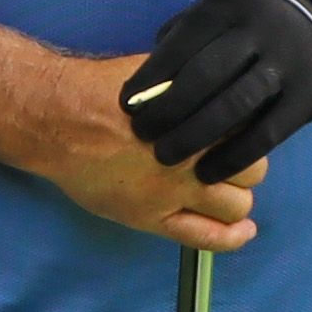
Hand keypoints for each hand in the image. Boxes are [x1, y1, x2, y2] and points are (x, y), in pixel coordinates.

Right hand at [40, 63, 265, 249]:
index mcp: (199, 118)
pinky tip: (243, 230)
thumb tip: (222, 79)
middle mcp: (194, 155)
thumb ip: (193, 86)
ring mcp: (175, 191)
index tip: (239, 134)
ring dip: (236, 198)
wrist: (59, 119)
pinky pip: (208, 238)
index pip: (251, 133)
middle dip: (246, 166)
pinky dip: (232, 237)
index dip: (250, 133)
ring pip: (237, 205)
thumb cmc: (101, 90)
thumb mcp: (158, 74)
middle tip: (229, 161)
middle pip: (252, 169)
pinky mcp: (154, 217)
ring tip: (221, 189)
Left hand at [121, 0, 311, 173]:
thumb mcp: (231, 9)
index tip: (126, 102)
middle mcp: (261, 30)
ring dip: (194, 135)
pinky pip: (265, 133)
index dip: (152, 76)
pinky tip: (209, 171)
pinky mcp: (307, 97)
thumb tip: (149, 67)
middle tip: (142, 133)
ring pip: (232, 106)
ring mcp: (287, 64)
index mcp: (234, 5)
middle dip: (167, 109)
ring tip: (166, 155)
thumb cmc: (267, 23)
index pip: (184, 42)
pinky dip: (233, 156)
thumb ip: (191, 30)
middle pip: (204, 75)